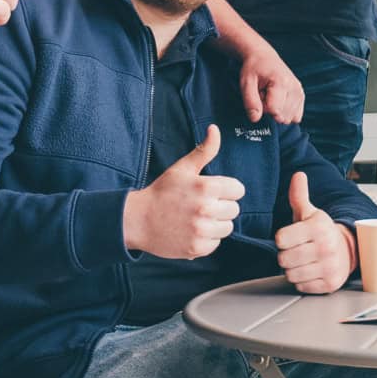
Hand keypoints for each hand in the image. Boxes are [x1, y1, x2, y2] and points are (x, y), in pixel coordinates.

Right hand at [123, 126, 244, 258]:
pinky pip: (215, 244)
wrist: (137, 220)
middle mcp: (206, 209)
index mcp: (206, 187)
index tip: (213, 192)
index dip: (227, 190)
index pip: (238, 190)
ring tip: (196, 218)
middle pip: (234, 210)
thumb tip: (215, 129)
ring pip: (227, 228)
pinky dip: (206, 239)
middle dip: (221, 207)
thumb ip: (204, 150)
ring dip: (215, 224)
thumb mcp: (182, 168)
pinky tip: (192, 232)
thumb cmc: (162, 192)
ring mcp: (201, 230)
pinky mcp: (196, 248)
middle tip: (201, 205)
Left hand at [237, 44, 304, 124]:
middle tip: (264, 94)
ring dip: (277, 111)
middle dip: (269, 110)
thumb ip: (250, 102)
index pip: (274, 110)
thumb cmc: (254, 69)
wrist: (264, 57)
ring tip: (270, 95)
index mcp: (282, 82)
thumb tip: (255, 119)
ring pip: (288, 118)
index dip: (262, 107)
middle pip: (282, 116)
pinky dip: (285, 112)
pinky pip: (295, 117)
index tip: (259, 94)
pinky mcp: (301, 96)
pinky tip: (279, 100)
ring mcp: (300, 92)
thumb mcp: (246, 83)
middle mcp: (295, 88)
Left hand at [274, 172, 354, 293]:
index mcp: (318, 227)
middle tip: (298, 249)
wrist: (349, 249)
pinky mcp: (329, 284)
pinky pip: (300, 286)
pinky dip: (302, 280)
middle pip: (284, 259)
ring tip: (304, 260)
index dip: (283, 238)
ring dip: (293, 269)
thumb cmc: (322, 232)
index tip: (292, 236)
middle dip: (287, 255)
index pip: (281, 239)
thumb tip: (298, 175)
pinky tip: (311, 270)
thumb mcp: (310, 212)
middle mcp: (326, 247)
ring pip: (291, 274)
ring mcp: (329, 267)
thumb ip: (299, 195)